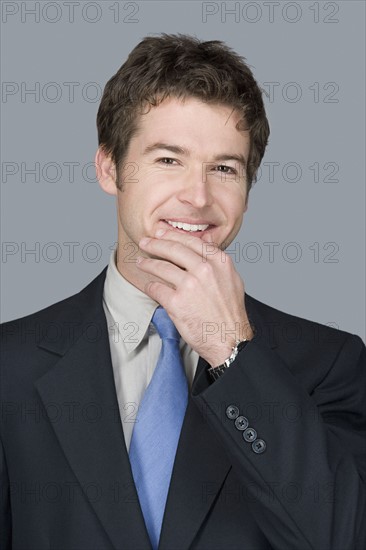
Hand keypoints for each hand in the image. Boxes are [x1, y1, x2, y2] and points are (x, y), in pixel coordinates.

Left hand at [136, 229, 253, 365]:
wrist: (230, 340)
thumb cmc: (230, 314)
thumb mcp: (232, 280)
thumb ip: (217, 264)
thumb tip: (203, 252)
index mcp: (219, 262)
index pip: (192, 241)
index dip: (173, 235)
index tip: (161, 233)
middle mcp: (205, 270)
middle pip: (173, 249)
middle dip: (155, 243)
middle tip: (145, 241)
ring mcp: (190, 285)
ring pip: (161, 266)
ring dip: (148, 263)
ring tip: (141, 262)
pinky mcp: (177, 302)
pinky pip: (156, 288)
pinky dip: (150, 286)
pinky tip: (148, 285)